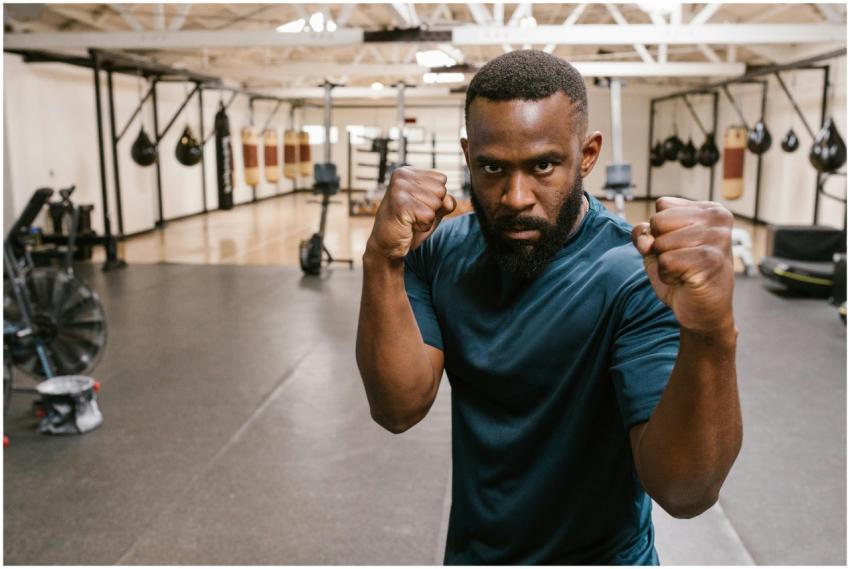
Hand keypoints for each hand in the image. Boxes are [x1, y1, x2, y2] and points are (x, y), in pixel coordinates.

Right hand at [366, 166, 455, 260]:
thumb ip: (445, 201)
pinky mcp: (399, 205)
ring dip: (427, 218)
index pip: (441, 179)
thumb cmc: (410, 225)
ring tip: (410, 220)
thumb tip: (449, 201)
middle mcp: (401, 176)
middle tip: (413, 214)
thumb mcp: (433, 209)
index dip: (435, 197)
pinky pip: (429, 216)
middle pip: (440, 190)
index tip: (417, 205)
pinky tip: (408, 226)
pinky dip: (422, 226)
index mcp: (408, 172)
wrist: (388, 245)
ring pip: (436, 203)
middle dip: (432, 208)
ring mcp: (399, 189)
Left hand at [631, 197, 734, 334]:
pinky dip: (667, 275)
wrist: (702, 310)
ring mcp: (717, 238)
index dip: (659, 230)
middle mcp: (717, 218)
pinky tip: (685, 280)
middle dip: (660, 246)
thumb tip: (645, 239)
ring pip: (661, 243)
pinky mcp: (710, 260)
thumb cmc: (681, 274)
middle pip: (658, 221)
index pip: (662, 205)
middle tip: (681, 261)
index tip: (678, 246)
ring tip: (684, 271)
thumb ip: (644, 234)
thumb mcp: (656, 248)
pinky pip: (666, 262)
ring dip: (664, 263)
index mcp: (709, 209)